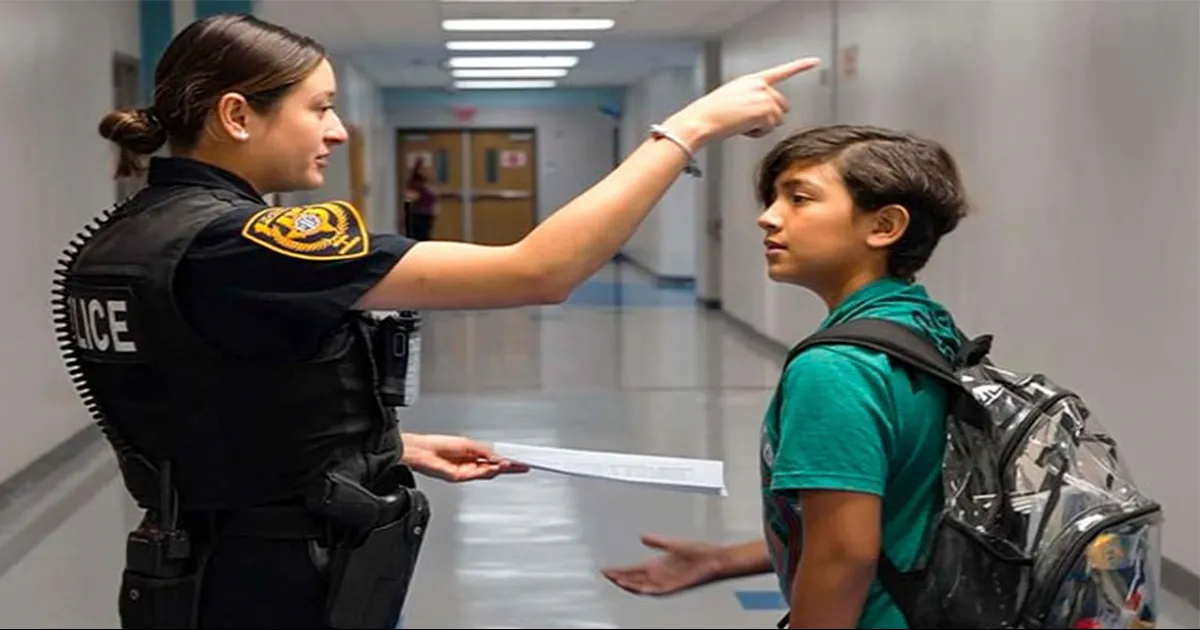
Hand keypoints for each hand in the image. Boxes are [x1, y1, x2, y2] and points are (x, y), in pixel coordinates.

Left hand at [401, 433, 529, 482]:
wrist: (422, 452)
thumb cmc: (437, 444)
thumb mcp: (467, 444)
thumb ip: (484, 451)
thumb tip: (498, 457)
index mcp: (472, 454)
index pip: (494, 458)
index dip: (508, 459)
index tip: (520, 459)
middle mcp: (471, 464)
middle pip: (495, 467)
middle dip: (510, 466)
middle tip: (524, 466)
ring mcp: (466, 471)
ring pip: (489, 472)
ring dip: (503, 468)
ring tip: (514, 464)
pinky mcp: (461, 477)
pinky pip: (480, 474)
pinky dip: (491, 470)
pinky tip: (499, 466)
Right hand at [600, 534, 726, 595]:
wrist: (714, 560)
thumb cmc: (699, 552)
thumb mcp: (673, 543)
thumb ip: (657, 541)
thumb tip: (642, 537)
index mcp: (658, 565)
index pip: (633, 569)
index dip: (620, 570)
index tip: (607, 569)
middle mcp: (659, 575)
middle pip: (634, 579)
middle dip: (619, 577)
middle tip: (606, 575)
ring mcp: (666, 582)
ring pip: (642, 586)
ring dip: (629, 584)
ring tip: (616, 580)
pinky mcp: (674, 586)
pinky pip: (656, 591)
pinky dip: (645, 590)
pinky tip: (636, 587)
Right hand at [664, 56, 820, 148]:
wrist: (702, 119)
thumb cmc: (711, 112)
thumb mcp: (733, 98)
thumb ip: (754, 100)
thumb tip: (770, 115)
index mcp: (752, 79)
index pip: (781, 71)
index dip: (800, 66)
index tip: (814, 61)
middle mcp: (761, 85)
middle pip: (782, 105)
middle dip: (770, 117)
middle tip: (749, 122)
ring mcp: (764, 97)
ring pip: (777, 119)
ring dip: (762, 126)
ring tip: (741, 125)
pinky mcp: (765, 111)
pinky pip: (770, 128)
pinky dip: (757, 133)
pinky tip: (743, 128)